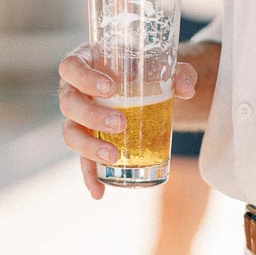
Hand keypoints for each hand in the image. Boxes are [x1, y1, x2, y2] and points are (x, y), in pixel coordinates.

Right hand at [57, 44, 197, 198]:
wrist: (147, 84)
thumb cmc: (147, 68)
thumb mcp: (164, 65)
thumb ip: (179, 72)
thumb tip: (186, 90)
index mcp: (86, 62)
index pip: (72, 66)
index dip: (85, 78)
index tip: (110, 88)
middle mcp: (74, 90)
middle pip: (69, 103)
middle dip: (92, 116)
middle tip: (121, 124)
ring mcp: (78, 118)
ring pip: (71, 133)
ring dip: (89, 147)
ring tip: (114, 157)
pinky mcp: (87, 141)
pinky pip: (82, 160)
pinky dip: (89, 176)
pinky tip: (99, 192)